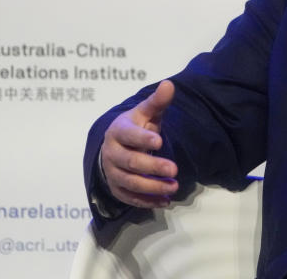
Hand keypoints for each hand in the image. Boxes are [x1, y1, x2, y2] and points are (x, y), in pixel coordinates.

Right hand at [100, 80, 179, 208]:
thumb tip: (169, 85)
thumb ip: (157, 102)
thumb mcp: (145, 112)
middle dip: (152, 167)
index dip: (142, 138)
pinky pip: (130, 198)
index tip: (160, 141)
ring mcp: (112, 172)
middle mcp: (112, 153)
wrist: (115, 145)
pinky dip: (147, 201)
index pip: (129, 135)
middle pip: (130, 162)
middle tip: (174, 169)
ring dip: (152, 187)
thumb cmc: (135, 126)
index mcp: (118, 131)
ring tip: (174, 187)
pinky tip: (165, 201)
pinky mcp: (117, 188)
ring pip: (130, 182)